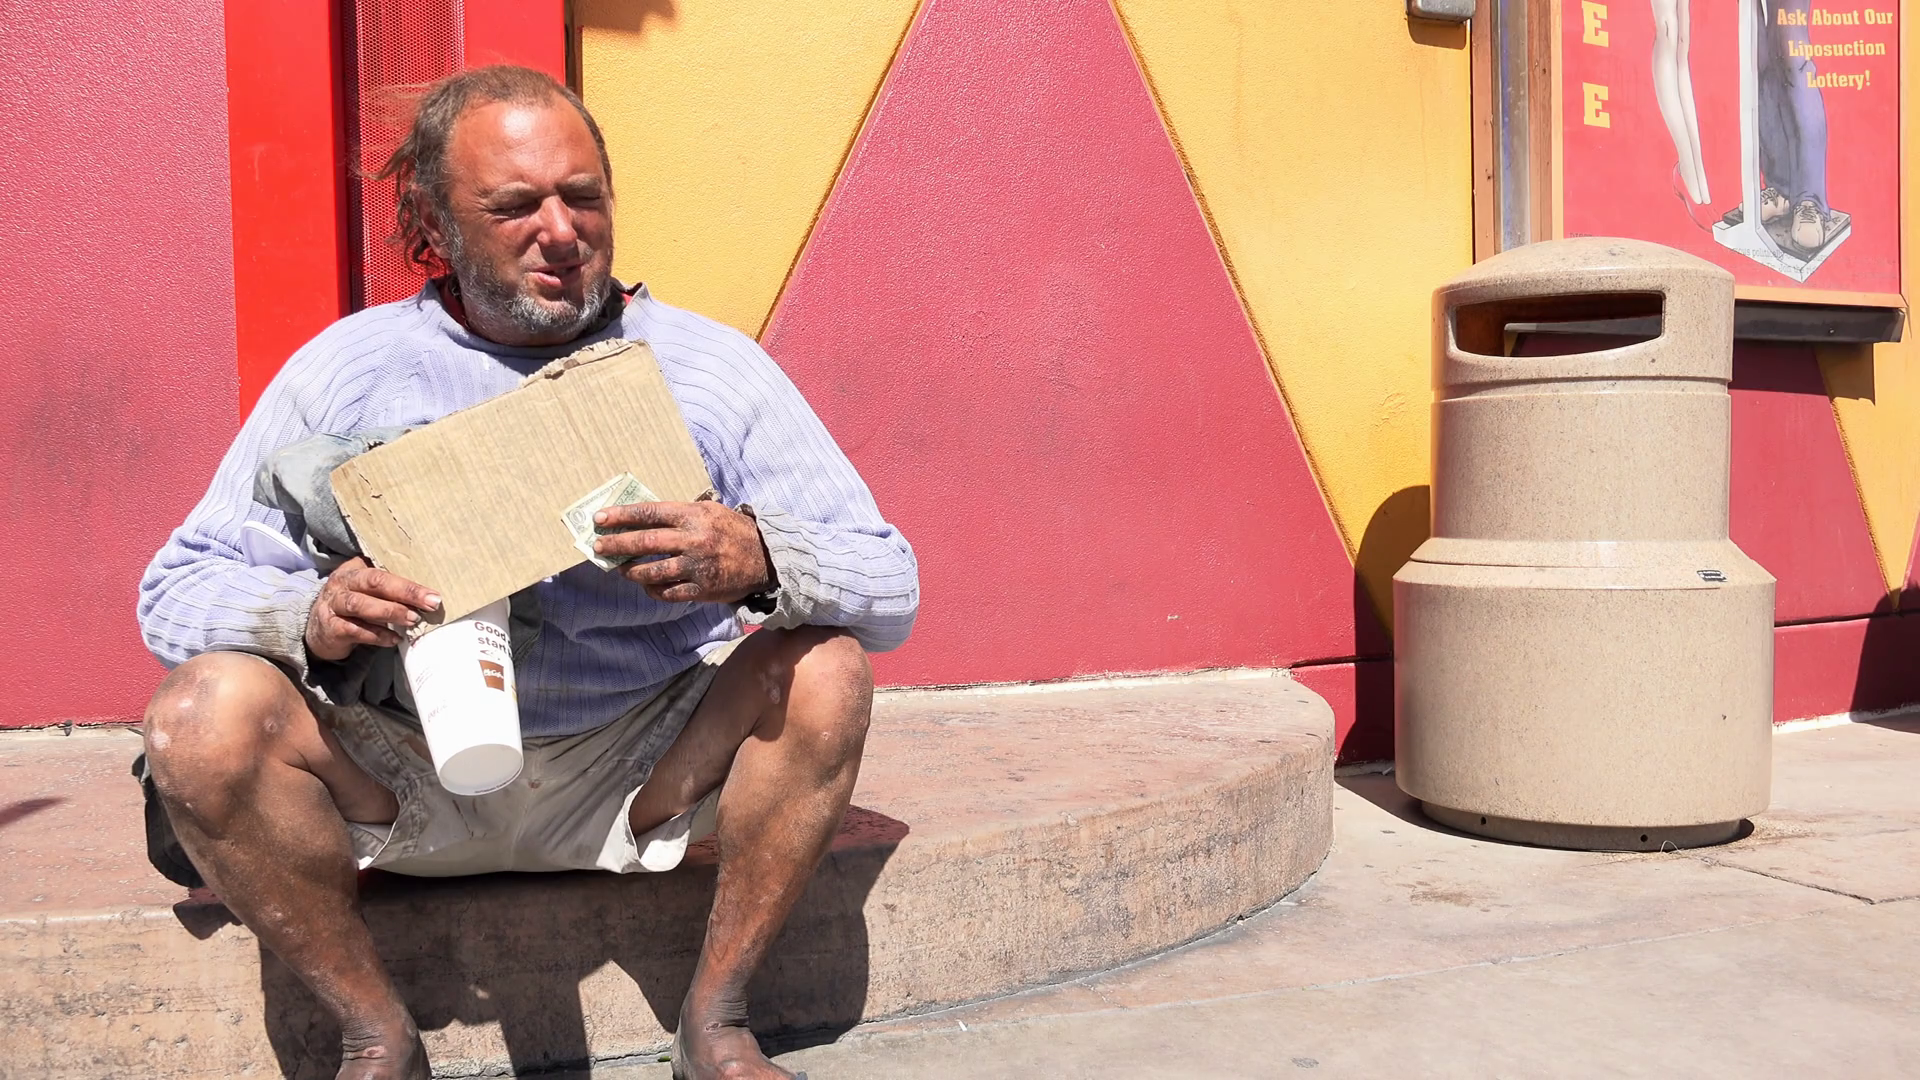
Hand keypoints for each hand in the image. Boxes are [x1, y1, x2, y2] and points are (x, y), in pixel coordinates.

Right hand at [304, 557, 441, 660]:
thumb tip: (427, 598)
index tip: (433, 594)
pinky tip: (394, 639)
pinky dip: (377, 635)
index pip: (383, 570)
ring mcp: (333, 605)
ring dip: (390, 612)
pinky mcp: (330, 628)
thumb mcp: (366, 592)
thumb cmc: (352, 607)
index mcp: (354, 570)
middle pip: (374, 582)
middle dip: (405, 592)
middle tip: (430, 604)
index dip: (408, 582)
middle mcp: (341, 583)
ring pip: (361, 605)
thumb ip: (389, 590)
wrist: (317, 630)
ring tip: (413, 620)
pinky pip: (355, 630)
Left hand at [593, 501, 772, 604]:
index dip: (621, 516)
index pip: (649, 513)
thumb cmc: (733, 531)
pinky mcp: (702, 589)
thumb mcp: (711, 511)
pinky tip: (647, 585)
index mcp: (694, 516)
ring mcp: (697, 567)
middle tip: (599, 546)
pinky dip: (653, 589)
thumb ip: (681, 513)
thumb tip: (644, 517)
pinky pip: (668, 592)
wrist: (766, 558)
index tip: (600, 519)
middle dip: (617, 544)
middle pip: (645, 542)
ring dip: (631, 571)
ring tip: (621, 569)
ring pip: (652, 572)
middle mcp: (693, 540)